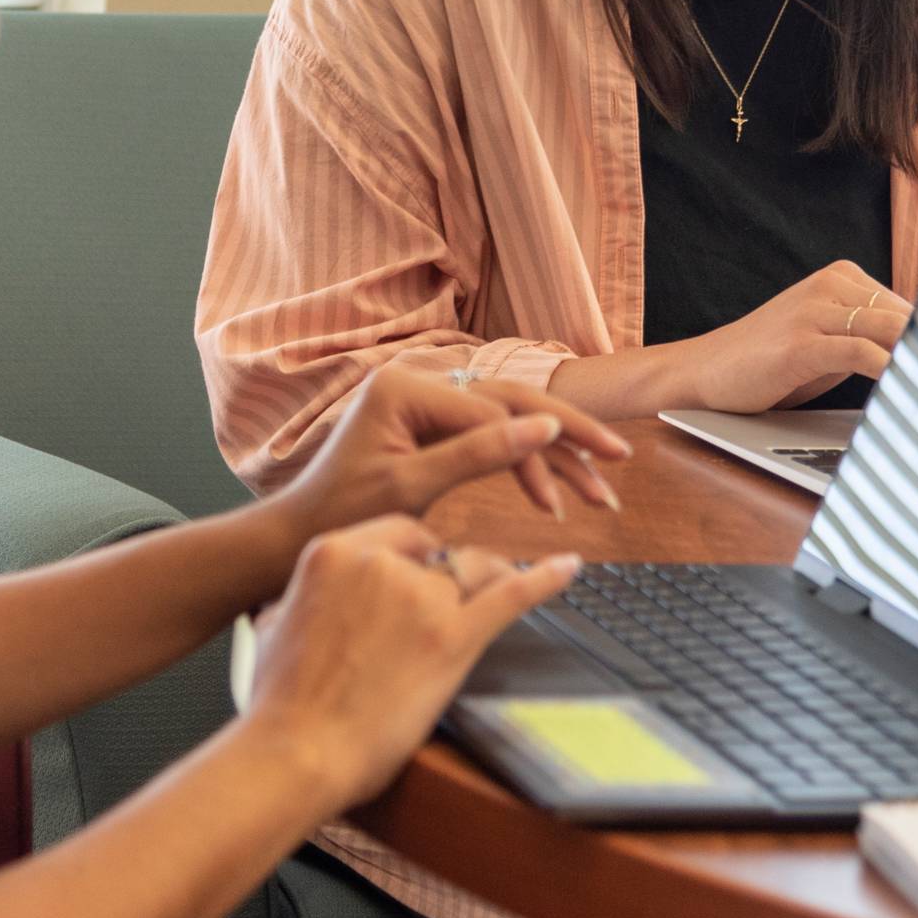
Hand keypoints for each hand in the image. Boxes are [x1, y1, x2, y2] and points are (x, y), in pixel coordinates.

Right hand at [241, 515, 580, 814]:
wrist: (295, 751)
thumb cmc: (278, 704)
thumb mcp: (271, 630)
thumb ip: (292, 604)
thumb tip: (288, 607)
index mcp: (332, 552)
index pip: (399, 532)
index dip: (416, 556)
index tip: (421, 576)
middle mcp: (380, 563)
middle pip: (438, 553)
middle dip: (445, 581)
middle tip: (439, 617)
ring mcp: (421, 597)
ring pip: (473, 572)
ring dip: (482, 588)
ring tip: (492, 602)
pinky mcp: (453, 637)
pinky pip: (511, 595)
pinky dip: (545, 579)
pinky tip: (569, 567)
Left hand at [269, 364, 630, 546]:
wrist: (298, 535)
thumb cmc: (341, 513)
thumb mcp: (410, 486)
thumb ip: (477, 453)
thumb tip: (542, 427)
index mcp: (403, 387)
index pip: (491, 410)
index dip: (541, 445)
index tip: (582, 481)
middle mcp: (416, 382)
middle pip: (510, 400)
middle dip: (568, 434)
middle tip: (618, 459)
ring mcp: (424, 403)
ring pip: (508, 418)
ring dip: (555, 454)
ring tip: (600, 491)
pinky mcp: (430, 427)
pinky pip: (490, 436)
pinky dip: (523, 464)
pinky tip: (554, 495)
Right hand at [673, 259, 907, 411]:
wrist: (706, 372)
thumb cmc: (773, 362)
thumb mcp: (830, 341)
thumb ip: (874, 338)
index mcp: (844, 277)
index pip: (914, 304)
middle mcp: (832, 284)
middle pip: (909, 314)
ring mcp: (814, 310)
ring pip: (891, 329)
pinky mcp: (801, 343)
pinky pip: (861, 352)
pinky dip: (893, 370)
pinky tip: (911, 387)